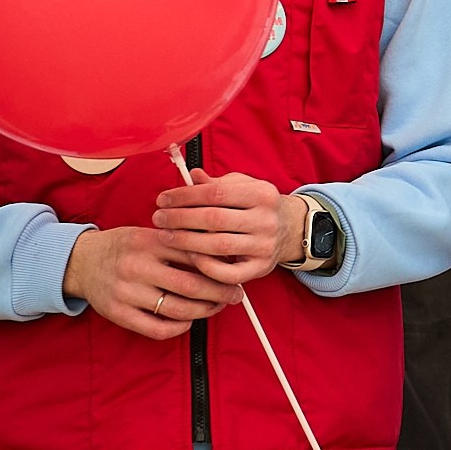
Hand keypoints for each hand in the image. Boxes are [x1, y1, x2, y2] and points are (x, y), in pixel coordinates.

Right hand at [61, 226, 245, 339]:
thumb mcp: (149, 233)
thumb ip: (180, 241)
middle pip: (191, 285)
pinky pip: (157, 329)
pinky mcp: (118, 313)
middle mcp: (136, 266)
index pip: (194, 255)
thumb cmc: (125, 247)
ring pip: (177, 309)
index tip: (235, 271)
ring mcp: (126, 292)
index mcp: (148, 241)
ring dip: (204, 311)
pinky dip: (179, 327)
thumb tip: (222, 252)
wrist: (82, 262)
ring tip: (215, 307)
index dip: (220, 265)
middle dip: (220, 293)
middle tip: (235, 295)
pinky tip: (189, 320)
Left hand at [151, 167, 301, 283]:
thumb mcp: (243, 186)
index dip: (184, 196)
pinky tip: (190, 256)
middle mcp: (266, 220)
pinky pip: (228, 273)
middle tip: (159, 218)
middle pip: (214, 219)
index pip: (215, 193)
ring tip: (167, 236)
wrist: (291, 229)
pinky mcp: (260, 269)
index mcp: (262, 194)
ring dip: (186, 242)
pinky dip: (206, 266)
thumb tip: (190, 176)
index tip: (164, 199)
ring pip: (218, 246)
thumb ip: (216, 183)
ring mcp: (265, 246)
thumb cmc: (259, 205)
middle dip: (180, 219)